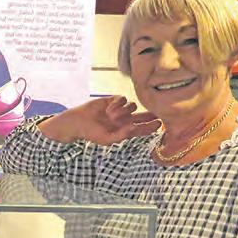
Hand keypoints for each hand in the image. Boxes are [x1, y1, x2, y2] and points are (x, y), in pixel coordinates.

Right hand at [39, 96, 160, 145]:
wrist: (78, 121)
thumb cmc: (92, 133)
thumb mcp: (107, 139)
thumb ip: (122, 135)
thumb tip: (134, 128)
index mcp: (126, 130)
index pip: (143, 128)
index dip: (152, 126)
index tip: (159, 124)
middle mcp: (125, 119)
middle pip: (144, 115)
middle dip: (151, 114)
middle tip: (159, 112)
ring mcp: (120, 109)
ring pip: (132, 106)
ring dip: (123, 110)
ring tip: (111, 115)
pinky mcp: (113, 100)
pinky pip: (123, 99)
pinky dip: (117, 104)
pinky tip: (108, 108)